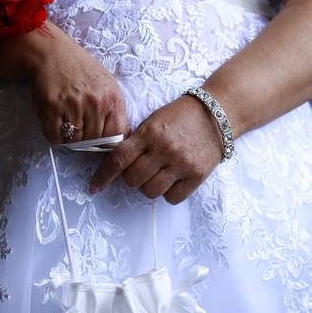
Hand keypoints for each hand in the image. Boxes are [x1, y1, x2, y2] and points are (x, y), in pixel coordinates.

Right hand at [0, 21, 131, 143]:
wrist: (52, 51)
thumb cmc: (80, 69)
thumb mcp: (107, 85)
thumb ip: (114, 110)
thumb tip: (118, 138)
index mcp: (112, 98)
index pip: (117, 135)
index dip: (107, 141)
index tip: (99, 139)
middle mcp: (95, 103)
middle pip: (94, 140)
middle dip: (86, 138)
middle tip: (78, 126)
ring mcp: (74, 105)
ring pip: (75, 140)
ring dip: (69, 136)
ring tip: (66, 120)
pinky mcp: (53, 108)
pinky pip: (55, 136)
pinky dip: (54, 135)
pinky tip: (55, 121)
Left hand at [87, 94, 224, 204]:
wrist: (217, 114)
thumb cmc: (181, 116)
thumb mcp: (154, 121)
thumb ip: (136, 141)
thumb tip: (116, 164)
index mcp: (149, 133)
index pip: (118, 159)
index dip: (103, 176)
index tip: (94, 187)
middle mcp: (164, 149)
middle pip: (132, 180)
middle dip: (131, 178)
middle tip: (141, 169)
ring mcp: (181, 164)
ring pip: (150, 191)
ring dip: (149, 186)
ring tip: (158, 173)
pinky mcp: (196, 176)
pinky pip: (172, 198)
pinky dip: (168, 193)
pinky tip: (172, 180)